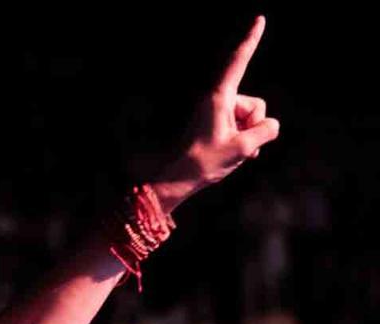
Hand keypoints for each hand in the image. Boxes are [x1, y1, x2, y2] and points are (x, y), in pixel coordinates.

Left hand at [155, 16, 279, 210]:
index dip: (250, 40)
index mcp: (219, 98)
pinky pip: (242, 127)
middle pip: (255, 105)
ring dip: (248, 136)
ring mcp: (217, 113)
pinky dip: (243, 140)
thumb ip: (265, 131)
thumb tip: (270, 125)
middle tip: (236, 147)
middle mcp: (217, 100)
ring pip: (250, 118)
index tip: (259, 20)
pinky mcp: (217, 124)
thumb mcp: (243, 148)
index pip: (238, 62)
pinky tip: (232, 155)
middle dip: (255, 125)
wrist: (177, 178)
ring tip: (230, 153)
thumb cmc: (204, 162)